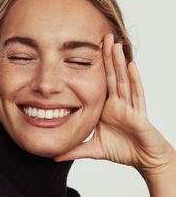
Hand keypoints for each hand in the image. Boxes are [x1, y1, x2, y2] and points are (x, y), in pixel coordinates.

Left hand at [54, 34, 173, 175]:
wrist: (143, 160)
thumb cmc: (122, 151)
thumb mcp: (94, 149)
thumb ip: (75, 151)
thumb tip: (54, 156)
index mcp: (106, 108)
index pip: (99, 83)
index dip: (95, 68)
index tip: (87, 51)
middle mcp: (117, 104)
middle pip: (111, 76)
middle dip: (107, 57)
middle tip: (103, 36)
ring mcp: (129, 107)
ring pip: (123, 81)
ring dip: (119, 63)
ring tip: (115, 44)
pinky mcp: (139, 114)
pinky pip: (136, 95)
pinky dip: (134, 80)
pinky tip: (131, 65)